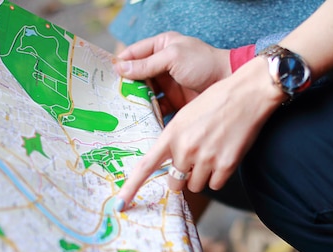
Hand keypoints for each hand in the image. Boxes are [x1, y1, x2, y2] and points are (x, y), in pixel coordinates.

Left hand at [115, 57, 285, 210]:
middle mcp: (186, 148)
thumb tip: (169, 164)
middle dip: (182, 177)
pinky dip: (218, 177)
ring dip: (201, 176)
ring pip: (195, 186)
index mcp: (172, 134)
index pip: (146, 167)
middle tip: (193, 161)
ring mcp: (206, 158)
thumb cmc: (217, 102)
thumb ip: (174, 139)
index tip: (121, 204)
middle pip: (174, 183)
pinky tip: (224, 157)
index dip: (131, 188)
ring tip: (212, 153)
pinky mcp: (226, 165)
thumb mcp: (186, 115)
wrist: (248, 94)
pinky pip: (215, 185)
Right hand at [116, 32, 231, 114]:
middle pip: (136, 77)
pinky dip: (149, 115)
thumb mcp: (173, 57)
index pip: (133, 54)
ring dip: (135, 103)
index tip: (104, 76)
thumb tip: (120, 69)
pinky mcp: (175, 102)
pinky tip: (139, 123)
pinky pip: (157, 109)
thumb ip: (147, 64)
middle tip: (109, 99)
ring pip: (145, 94)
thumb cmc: (203, 62)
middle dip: (124, 87)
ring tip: (121, 113)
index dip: (119, 64)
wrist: (229, 82)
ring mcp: (168, 85)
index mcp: (161, 47)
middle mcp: (162, 65)